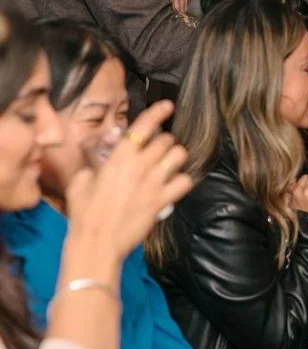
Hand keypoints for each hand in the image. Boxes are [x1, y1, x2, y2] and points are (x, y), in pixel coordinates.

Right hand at [65, 101, 192, 258]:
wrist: (97, 242)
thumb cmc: (85, 213)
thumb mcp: (80, 182)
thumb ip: (93, 166)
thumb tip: (98, 162)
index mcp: (119, 157)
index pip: (143, 126)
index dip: (158, 112)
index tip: (168, 106)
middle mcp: (140, 165)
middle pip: (166, 140)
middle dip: (164, 142)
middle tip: (158, 150)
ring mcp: (155, 182)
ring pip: (179, 156)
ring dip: (176, 157)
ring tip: (169, 164)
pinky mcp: (163, 200)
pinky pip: (185, 181)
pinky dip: (183, 180)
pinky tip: (175, 184)